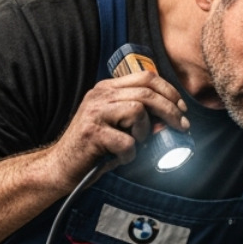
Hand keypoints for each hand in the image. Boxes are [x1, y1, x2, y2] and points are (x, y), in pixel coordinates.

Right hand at [50, 70, 188, 181]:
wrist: (61, 167)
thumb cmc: (93, 148)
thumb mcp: (116, 125)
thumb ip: (139, 117)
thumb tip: (171, 119)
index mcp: (106, 89)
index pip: (146, 77)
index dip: (169, 91)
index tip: (181, 108)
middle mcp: (99, 95)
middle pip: (147, 92)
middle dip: (170, 111)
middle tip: (181, 127)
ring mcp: (94, 112)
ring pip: (138, 110)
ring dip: (144, 133)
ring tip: (134, 145)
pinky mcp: (92, 133)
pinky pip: (127, 141)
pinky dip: (129, 154)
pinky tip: (119, 158)